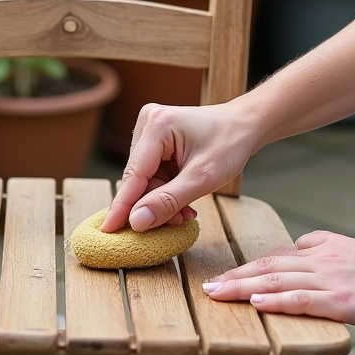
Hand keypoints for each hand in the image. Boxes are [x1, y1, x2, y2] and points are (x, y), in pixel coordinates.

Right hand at [101, 100, 257, 232]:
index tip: (108, 231)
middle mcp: (148, 123)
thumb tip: (136, 222)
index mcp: (157, 126)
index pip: (134, 174)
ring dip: (163, 201)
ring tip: (185, 213)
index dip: (122, 206)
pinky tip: (183, 202)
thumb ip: (168, 201)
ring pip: (146, 180)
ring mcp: (151, 130)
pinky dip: (167, 191)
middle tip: (176, 223)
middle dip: (155, 204)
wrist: (247, 124)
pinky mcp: (157, 139)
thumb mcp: (202, 178)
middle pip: (139, 178)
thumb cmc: (230, 143)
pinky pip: (154, 174)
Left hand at [200, 230, 354, 330]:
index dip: (248, 267)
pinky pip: (301, 299)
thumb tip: (298, 251)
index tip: (226, 275)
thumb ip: (323, 250)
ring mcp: (330, 278)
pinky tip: (256, 303)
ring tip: (217, 294)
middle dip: (234, 276)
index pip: (277, 256)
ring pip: (276, 280)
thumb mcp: (353, 250)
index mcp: (322, 245)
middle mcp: (320, 257)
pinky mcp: (341, 300)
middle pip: (267, 265)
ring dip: (242, 287)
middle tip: (206, 286)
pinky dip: (275, 300)